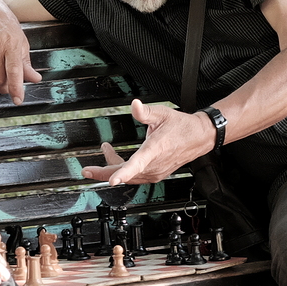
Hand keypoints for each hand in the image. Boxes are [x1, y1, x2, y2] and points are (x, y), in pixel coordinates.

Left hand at [81, 99, 214, 184]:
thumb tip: (134, 105)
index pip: (136, 164)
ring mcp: (156, 172)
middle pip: (125, 174)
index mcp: (155, 150)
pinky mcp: (156, 174)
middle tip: (86, 170)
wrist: (199, 137)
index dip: (123, 173)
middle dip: (103, 172)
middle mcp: (155, 165)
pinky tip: (118, 162)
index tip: (111, 180)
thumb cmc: (182, 126)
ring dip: (113, 168)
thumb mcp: (162, 113)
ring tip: (106, 152)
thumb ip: (144, 112)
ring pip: (129, 177)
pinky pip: (135, 177)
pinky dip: (124, 171)